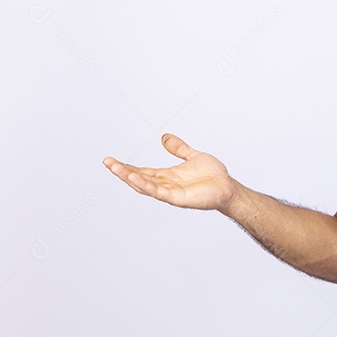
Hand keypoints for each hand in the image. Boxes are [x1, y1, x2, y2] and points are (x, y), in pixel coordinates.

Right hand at [103, 134, 237, 210]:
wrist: (229, 187)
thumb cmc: (214, 175)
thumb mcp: (192, 156)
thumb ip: (178, 148)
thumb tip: (164, 137)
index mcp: (167, 176)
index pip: (142, 171)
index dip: (126, 166)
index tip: (111, 160)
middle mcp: (166, 185)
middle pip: (139, 178)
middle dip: (122, 171)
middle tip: (107, 162)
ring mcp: (170, 193)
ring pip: (145, 186)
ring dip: (130, 178)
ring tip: (115, 169)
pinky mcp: (178, 199)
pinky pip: (158, 192)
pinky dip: (146, 185)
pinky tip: (134, 178)